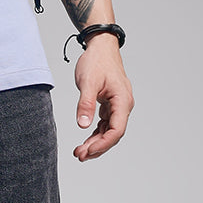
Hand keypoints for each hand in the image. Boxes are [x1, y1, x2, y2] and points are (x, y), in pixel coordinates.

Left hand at [72, 34, 132, 161]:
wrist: (101, 46)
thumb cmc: (97, 61)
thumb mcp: (88, 82)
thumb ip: (86, 104)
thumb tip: (83, 125)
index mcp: (122, 100)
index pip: (117, 130)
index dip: (103, 144)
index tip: (88, 151)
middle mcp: (123, 105)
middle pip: (113, 134)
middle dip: (97, 147)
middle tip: (80, 156)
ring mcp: (117, 105)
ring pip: (109, 130)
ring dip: (95, 142)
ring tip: (80, 152)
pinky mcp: (110, 104)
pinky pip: (105, 124)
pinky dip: (95, 133)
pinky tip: (85, 141)